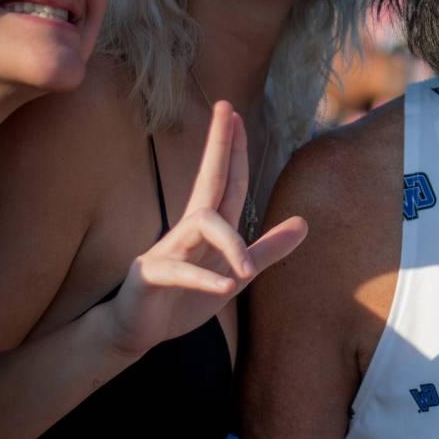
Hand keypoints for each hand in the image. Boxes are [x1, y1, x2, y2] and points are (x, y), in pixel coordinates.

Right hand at [106, 101, 308, 358]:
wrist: (134, 331)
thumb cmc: (182, 299)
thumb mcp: (235, 275)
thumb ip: (266, 250)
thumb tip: (304, 223)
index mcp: (205, 228)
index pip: (225, 181)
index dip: (234, 149)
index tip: (235, 111)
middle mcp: (185, 230)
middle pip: (207, 180)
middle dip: (218, 144)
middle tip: (226, 107)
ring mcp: (165, 250)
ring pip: (200, 225)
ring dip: (231, 243)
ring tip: (248, 271)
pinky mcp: (150, 276)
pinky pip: (179, 270)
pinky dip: (204, 278)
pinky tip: (228, 284)